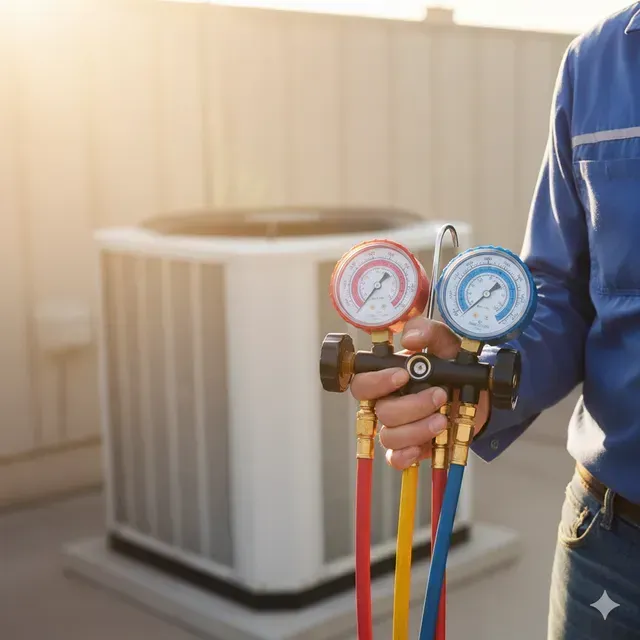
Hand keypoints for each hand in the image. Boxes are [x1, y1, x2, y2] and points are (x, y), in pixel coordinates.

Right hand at [350, 317, 489, 469]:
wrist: (480, 393)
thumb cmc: (453, 364)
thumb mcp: (445, 341)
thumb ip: (427, 331)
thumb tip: (409, 339)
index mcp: (387, 377)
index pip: (361, 383)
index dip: (376, 382)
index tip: (403, 376)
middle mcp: (388, 401)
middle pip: (380, 411)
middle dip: (410, 406)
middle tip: (439, 395)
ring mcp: (398, 426)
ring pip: (390, 436)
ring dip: (418, 429)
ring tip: (444, 419)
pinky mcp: (411, 447)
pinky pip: (395, 459)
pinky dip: (407, 455)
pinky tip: (423, 447)